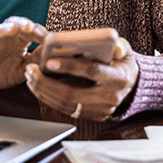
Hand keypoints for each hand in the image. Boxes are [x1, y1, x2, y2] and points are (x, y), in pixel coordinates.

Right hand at [0, 16, 47, 91]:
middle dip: (23, 24)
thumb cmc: (0, 73)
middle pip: (15, 24)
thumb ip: (36, 59)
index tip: (48, 38)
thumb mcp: (22, 68)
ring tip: (12, 29)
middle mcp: (5, 38)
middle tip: (30, 27)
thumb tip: (52, 52)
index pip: (31, 31)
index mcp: (18, 41)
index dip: (40, 32)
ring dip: (4, 29)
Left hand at [24, 36, 138, 120]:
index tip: (49, 61)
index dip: (70, 67)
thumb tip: (114, 46)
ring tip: (31, 77)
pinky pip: (67, 109)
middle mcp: (110, 97)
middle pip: (72, 94)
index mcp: (118, 78)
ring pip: (66, 104)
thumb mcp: (125, 50)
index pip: (92, 71)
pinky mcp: (93, 116)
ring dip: (44, 91)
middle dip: (47, 83)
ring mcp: (101, 110)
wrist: (131, 84)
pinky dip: (51, 99)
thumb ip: (119, 46)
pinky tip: (39, 87)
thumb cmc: (122, 62)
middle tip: (31, 71)